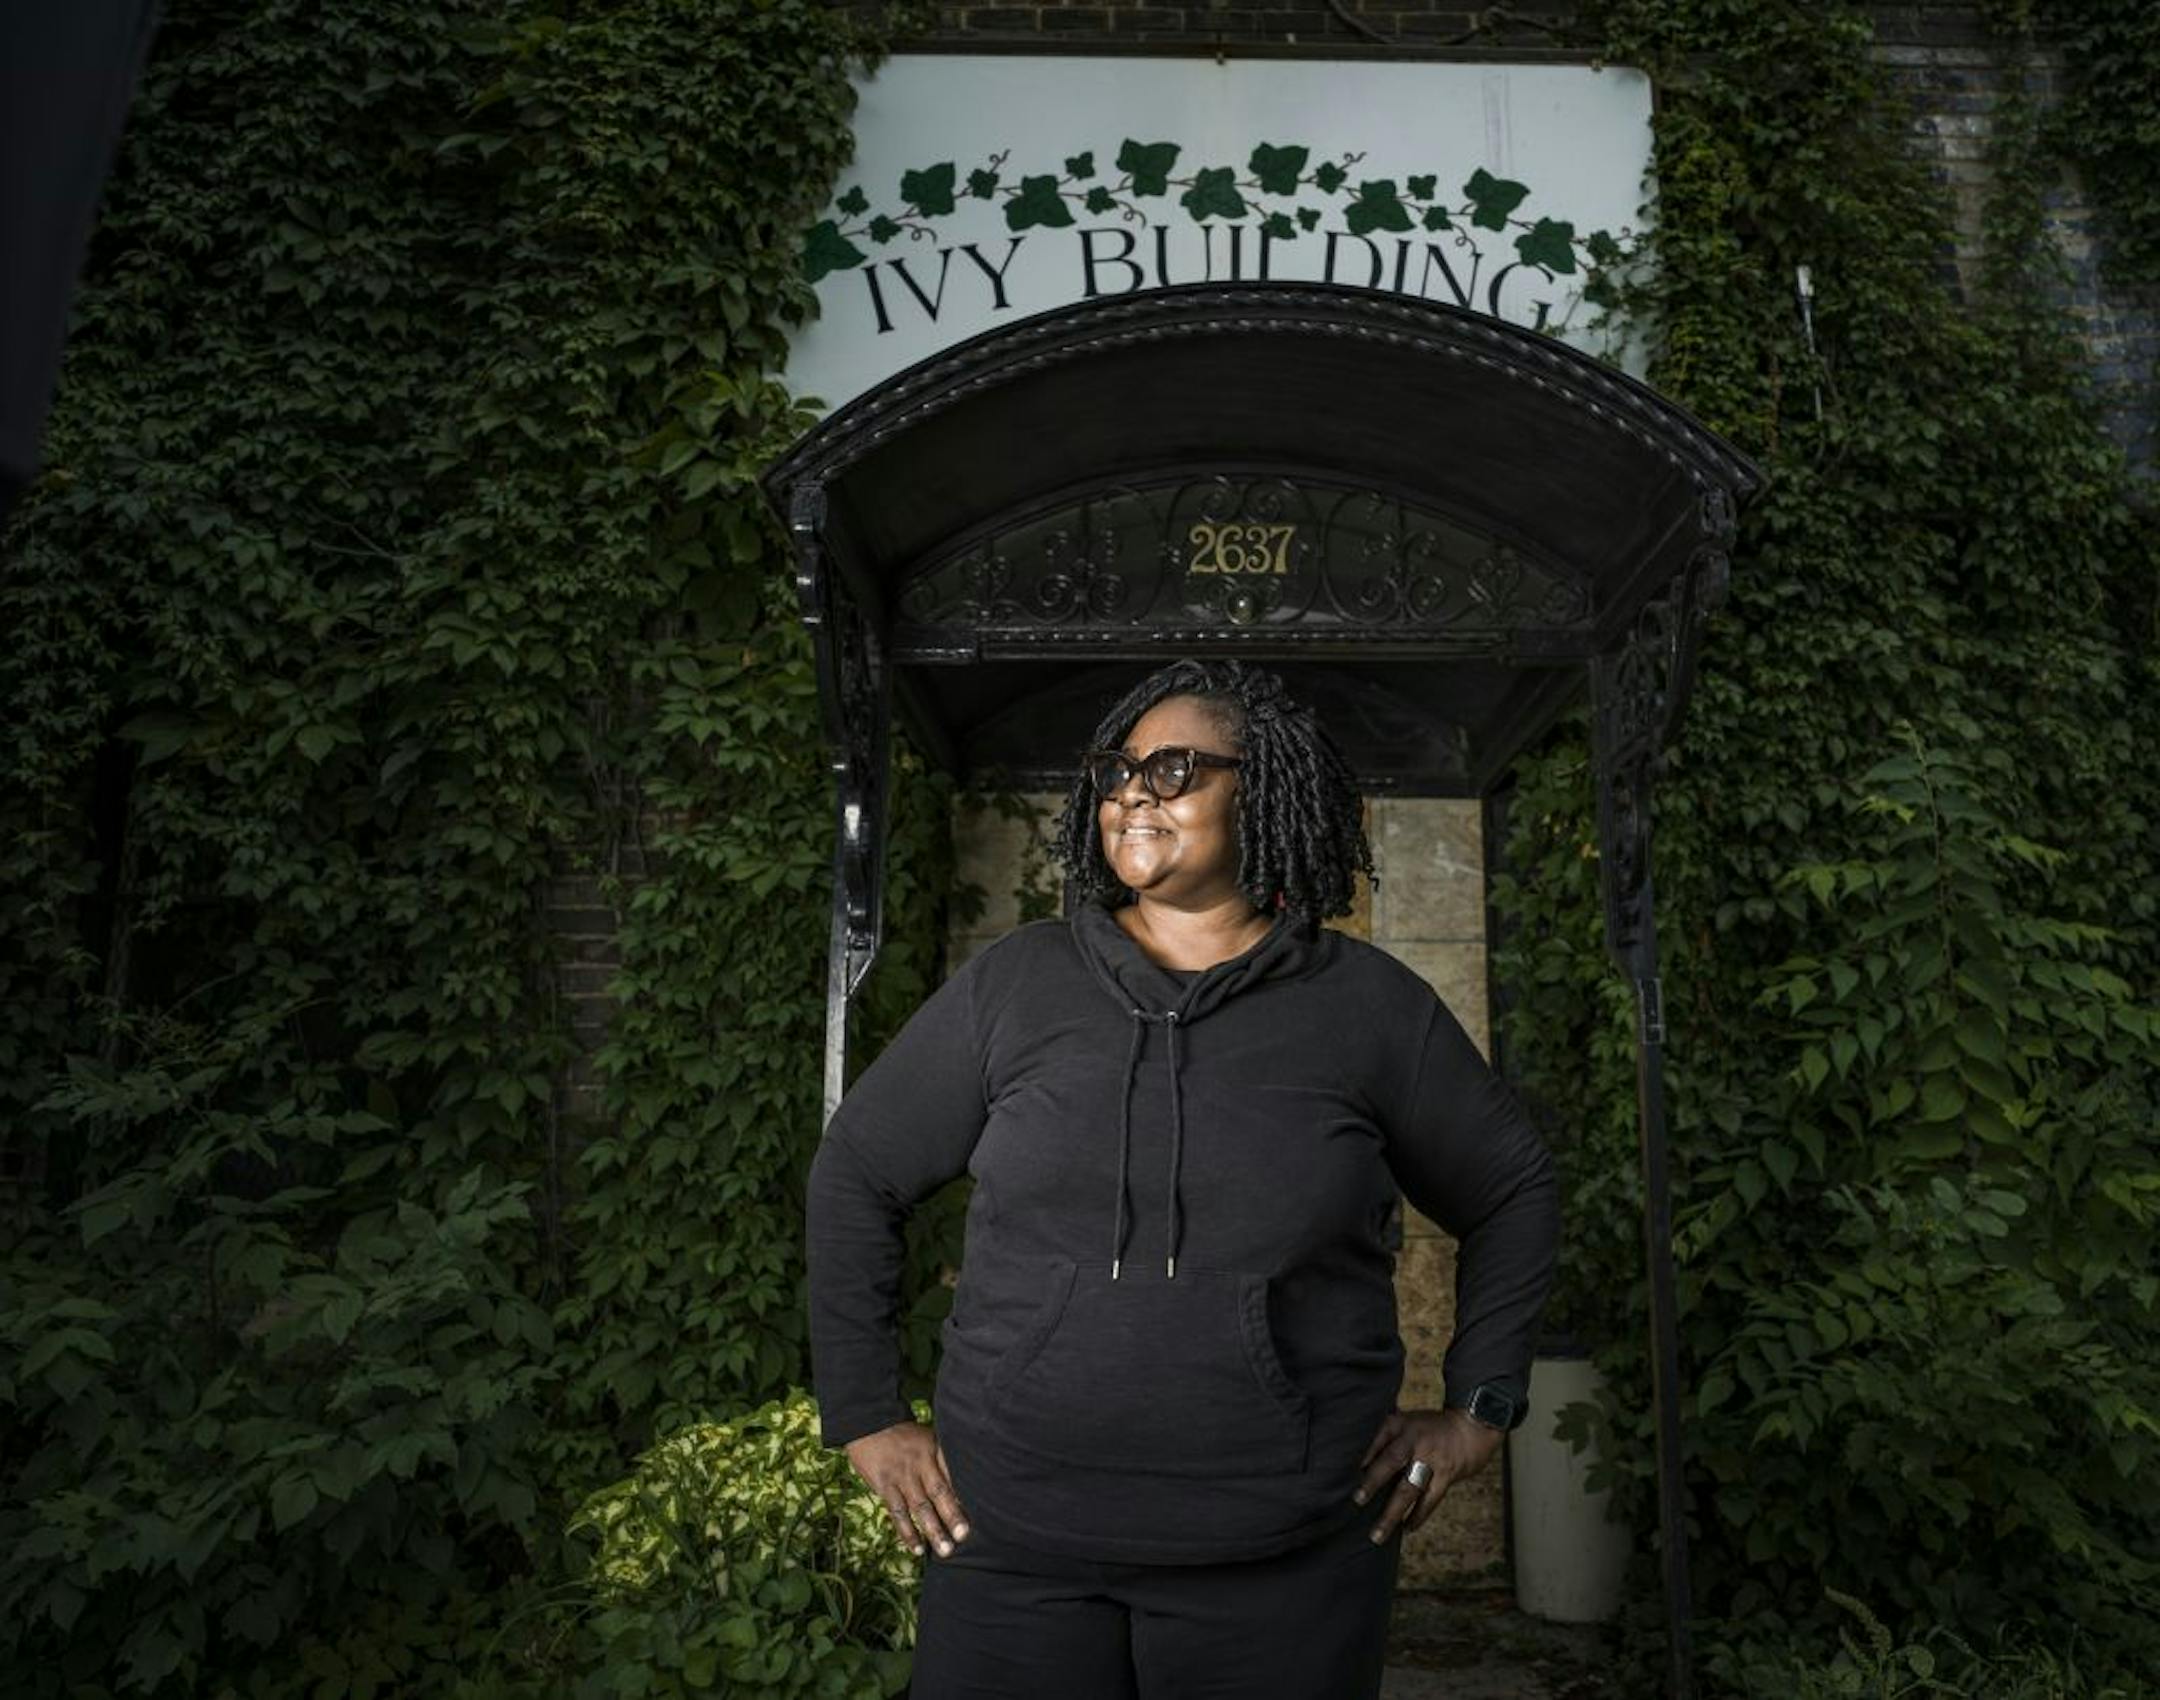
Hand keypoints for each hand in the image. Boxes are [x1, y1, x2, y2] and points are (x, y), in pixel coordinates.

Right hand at [843, 1419, 970, 1559]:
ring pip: (920, 1507)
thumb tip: (963, 1487)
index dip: (966, 1493)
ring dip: (933, 1530)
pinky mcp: (885, 1486)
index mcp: (934, 1449)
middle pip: (940, 1492)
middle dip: (953, 1516)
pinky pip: (897, 1512)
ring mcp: (902, 1476)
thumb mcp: (927, 1438)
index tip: (981, 1512)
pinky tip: (917, 1549)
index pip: (954, 1474)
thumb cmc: (902, 1435)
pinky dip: (907, 1532)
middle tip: (964, 1536)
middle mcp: (920, 1463)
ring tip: (946, 1551)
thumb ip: (942, 1460)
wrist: (868, 1424)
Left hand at [1351, 1406, 1503, 1542]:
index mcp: (1399, 1423)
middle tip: (1357, 1501)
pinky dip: (1418, 1516)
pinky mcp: (1447, 1474)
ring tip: (1377, 1535)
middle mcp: (1414, 1439)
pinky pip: (1430, 1500)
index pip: (1376, 1438)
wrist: (1469, 1426)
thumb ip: (1383, 1437)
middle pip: (1391, 1461)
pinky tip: (1406, 1528)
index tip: (1344, 1472)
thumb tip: (1355, 1462)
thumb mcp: (1404, 1421)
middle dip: (1373, 1482)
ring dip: (1392, 1513)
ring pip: (1410, 1489)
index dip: (1361, 1455)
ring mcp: (1432, 1458)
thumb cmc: (1427, 1428)